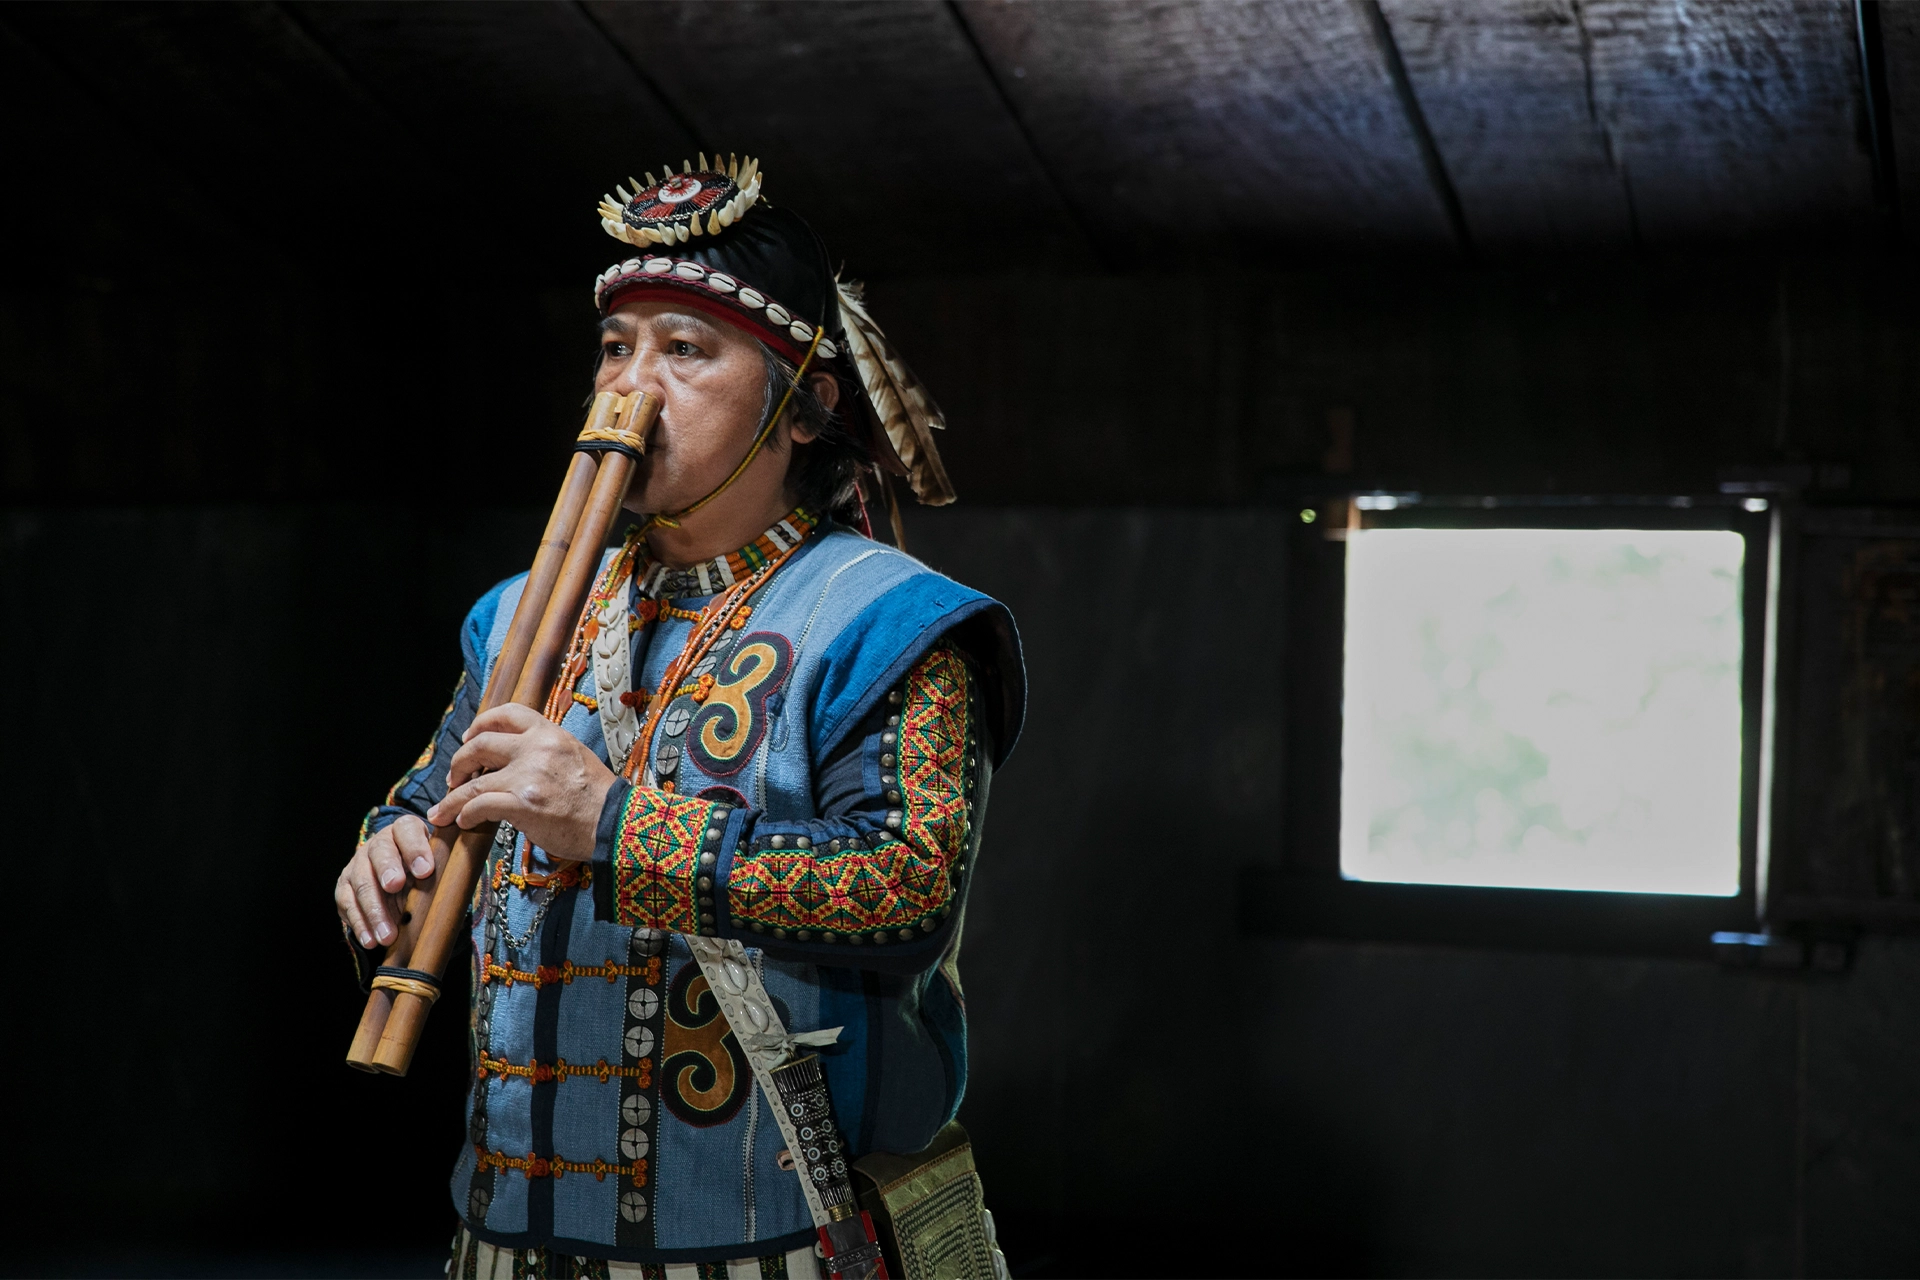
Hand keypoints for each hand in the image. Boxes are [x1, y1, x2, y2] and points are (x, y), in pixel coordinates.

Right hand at [335, 814, 436, 948]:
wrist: (397, 873)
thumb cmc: (422, 868)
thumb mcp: (435, 862)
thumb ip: (441, 868)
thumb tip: (453, 891)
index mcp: (404, 831)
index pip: (407, 831)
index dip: (415, 848)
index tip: (426, 870)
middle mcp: (378, 844)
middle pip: (380, 853)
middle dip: (387, 869)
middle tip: (395, 886)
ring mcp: (357, 865)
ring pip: (362, 883)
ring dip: (374, 910)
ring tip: (388, 934)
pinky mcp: (344, 888)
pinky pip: (348, 905)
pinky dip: (360, 925)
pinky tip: (370, 940)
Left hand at [427, 702, 614, 860]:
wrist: (614, 822)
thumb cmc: (598, 797)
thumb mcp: (574, 756)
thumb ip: (545, 752)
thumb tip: (515, 762)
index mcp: (550, 733)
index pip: (507, 714)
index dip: (481, 724)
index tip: (470, 737)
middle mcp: (536, 749)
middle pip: (480, 744)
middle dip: (459, 761)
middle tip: (454, 777)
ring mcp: (527, 776)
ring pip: (472, 781)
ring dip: (452, 796)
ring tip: (443, 809)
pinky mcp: (522, 804)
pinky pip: (479, 805)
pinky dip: (464, 813)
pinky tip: (462, 821)